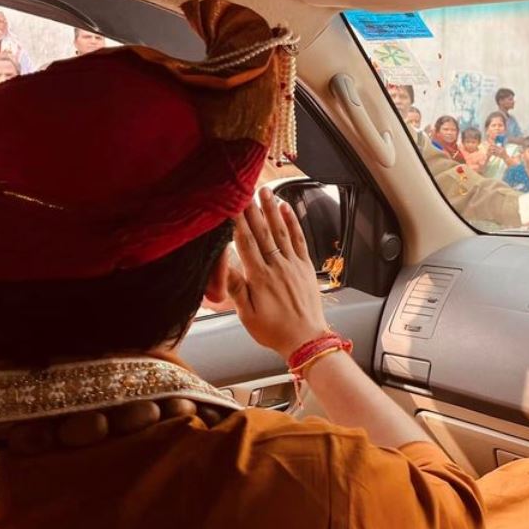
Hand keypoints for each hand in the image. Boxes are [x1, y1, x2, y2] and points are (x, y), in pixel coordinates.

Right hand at [227, 187, 327, 357]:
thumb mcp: (247, 315)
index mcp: (259, 278)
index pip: (245, 243)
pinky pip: (299, 240)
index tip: (230, 204)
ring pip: (281, 231)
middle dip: (253, 209)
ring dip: (272, 210)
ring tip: (265, 191)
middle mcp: (277, 266)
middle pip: (262, 233)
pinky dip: (293, 223)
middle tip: (245, 189)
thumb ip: (235, 288)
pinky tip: (286, 209)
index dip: (237, 222)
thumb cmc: (273, 330)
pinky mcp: (305, 267)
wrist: (306, 339)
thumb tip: (221, 266)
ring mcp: (293, 265)